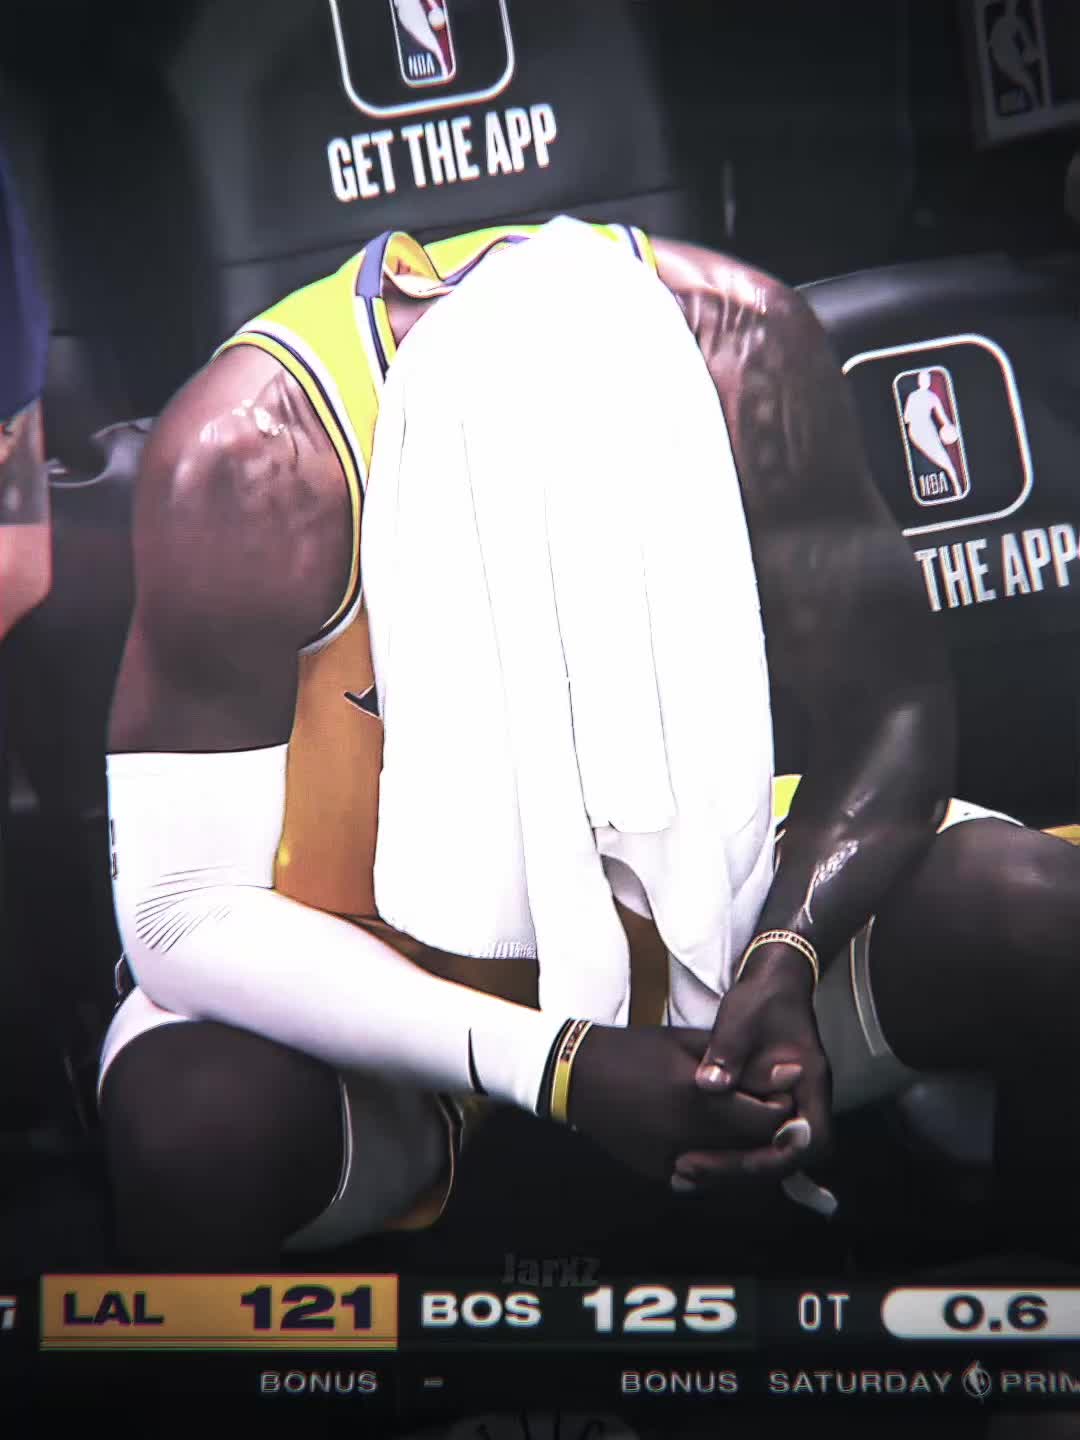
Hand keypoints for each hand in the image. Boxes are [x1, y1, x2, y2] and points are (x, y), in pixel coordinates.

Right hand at [566, 1024, 794, 1182]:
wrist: (576, 1076)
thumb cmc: (636, 1050)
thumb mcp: (689, 1043)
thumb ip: (740, 1062)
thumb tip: (791, 1074)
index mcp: (697, 1098)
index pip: (767, 1120)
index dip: (782, 1108)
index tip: (781, 1093)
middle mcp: (687, 1137)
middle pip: (754, 1149)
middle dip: (769, 1133)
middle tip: (768, 1113)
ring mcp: (670, 1161)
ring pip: (731, 1170)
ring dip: (744, 1150)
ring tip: (742, 1125)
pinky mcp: (657, 1174)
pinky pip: (701, 1178)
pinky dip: (713, 1163)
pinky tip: (710, 1140)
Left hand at [673, 946, 831, 1189]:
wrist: (772, 982)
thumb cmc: (762, 997)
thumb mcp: (742, 1016)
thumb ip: (728, 1051)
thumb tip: (709, 1085)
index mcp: (810, 1082)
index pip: (808, 1141)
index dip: (774, 1158)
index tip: (735, 1160)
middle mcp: (805, 1103)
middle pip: (784, 1158)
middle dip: (740, 1170)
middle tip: (690, 1171)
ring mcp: (788, 1108)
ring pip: (767, 1154)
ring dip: (729, 1167)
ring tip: (682, 1172)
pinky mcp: (767, 1108)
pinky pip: (753, 1142)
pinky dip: (726, 1153)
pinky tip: (691, 1158)